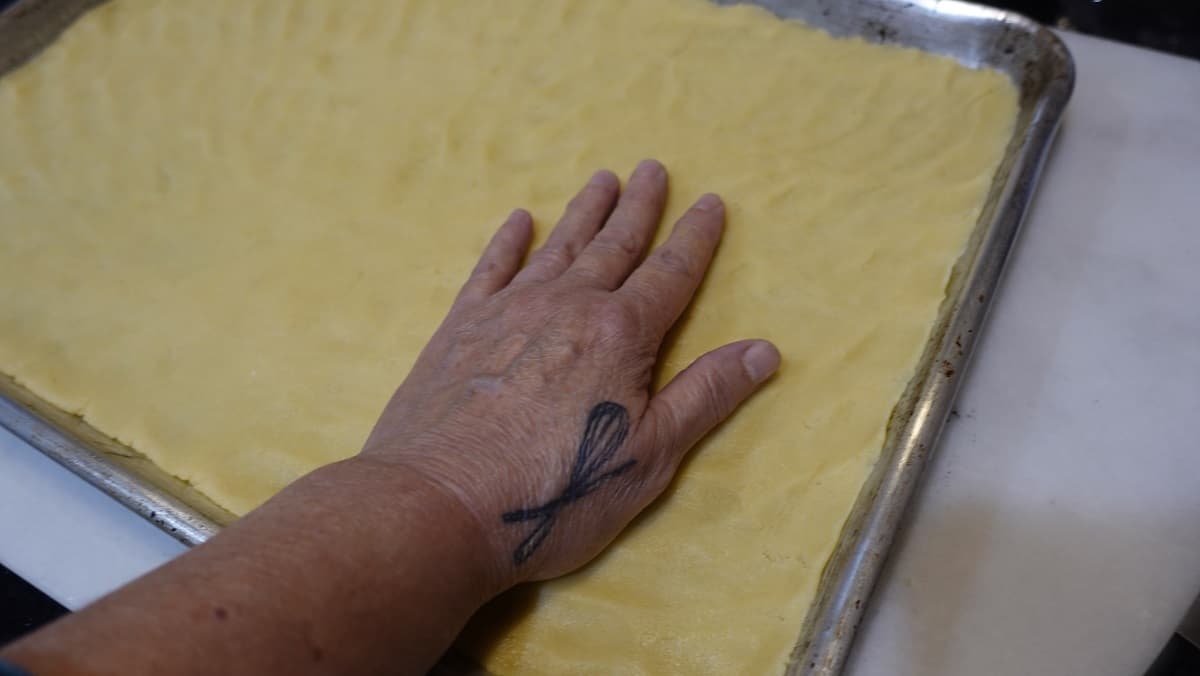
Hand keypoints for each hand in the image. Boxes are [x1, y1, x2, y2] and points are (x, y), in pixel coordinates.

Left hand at [360, 159, 779, 584]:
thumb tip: (765, 351)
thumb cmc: (555, 490)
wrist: (440, 503)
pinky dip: (508, 241)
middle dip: (638, 208)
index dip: (695, 238)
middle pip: (613, 246)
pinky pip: (491, 268)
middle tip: (652, 168)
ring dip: (584, 212)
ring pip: (557, 247)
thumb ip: (705, 396)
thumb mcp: (649, 456)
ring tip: (602, 179)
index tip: (710, 202)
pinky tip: (518, 219)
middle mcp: (565, 306)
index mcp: (619, 334)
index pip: (670, 274)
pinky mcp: (461, 328)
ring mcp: (508, 312)